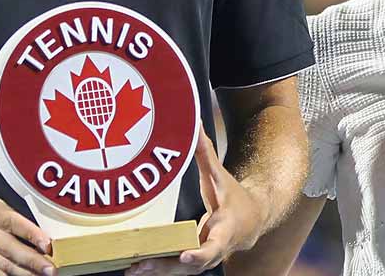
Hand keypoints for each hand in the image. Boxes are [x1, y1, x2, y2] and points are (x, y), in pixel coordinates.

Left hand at [127, 126, 262, 275]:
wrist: (251, 221)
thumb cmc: (233, 197)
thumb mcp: (221, 175)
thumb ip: (205, 152)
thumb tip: (193, 123)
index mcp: (225, 229)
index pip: (214, 245)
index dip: (200, 253)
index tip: (185, 256)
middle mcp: (215, 250)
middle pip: (192, 265)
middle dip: (167, 267)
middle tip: (143, 265)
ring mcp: (204, 260)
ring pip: (181, 273)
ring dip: (158, 272)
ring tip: (133, 270)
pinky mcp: (194, 264)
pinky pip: (175, 270)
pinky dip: (158, 270)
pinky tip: (135, 269)